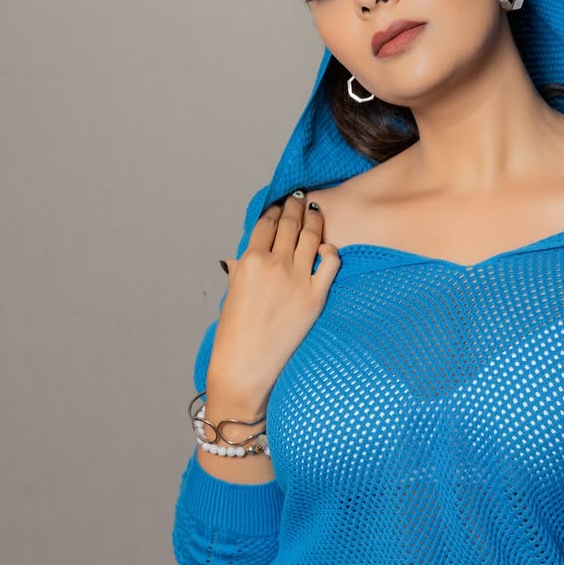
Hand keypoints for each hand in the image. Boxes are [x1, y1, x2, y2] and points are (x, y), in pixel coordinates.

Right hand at [207, 190, 339, 409]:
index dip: (274, 211)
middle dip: (295, 207)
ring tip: (316, 211)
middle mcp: (273, 263)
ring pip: (311, 236)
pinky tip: (328, 248)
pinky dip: (330, 250)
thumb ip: (241, 271)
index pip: (265, 224)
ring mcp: (296, 278)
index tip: (280, 205)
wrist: (246, 365)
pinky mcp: (315, 295)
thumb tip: (244, 259)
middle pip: (289, 224)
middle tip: (300, 199)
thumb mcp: (232, 293)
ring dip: (314, 220)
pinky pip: (330, 262)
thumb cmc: (234, 335)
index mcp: (248, 260)